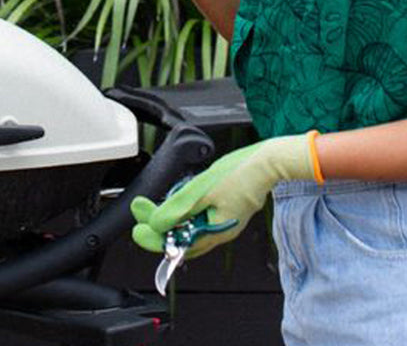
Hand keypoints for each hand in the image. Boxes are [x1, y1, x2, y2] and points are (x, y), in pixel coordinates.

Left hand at [130, 134, 314, 257]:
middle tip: (141, 214)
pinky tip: (180, 199)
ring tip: (155, 207)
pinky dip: (187, 211)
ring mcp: (225, 220)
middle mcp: (221, 230)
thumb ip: (177, 208)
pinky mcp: (227, 208)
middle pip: (184, 238)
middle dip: (160, 228)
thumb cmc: (242, 173)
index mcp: (216, 232)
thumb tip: (155, 224)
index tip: (137, 230)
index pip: (179, 245)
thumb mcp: (202, 190)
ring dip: (173, 218)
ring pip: (191, 227)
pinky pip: (201, 216)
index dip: (155, 239)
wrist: (268, 160)